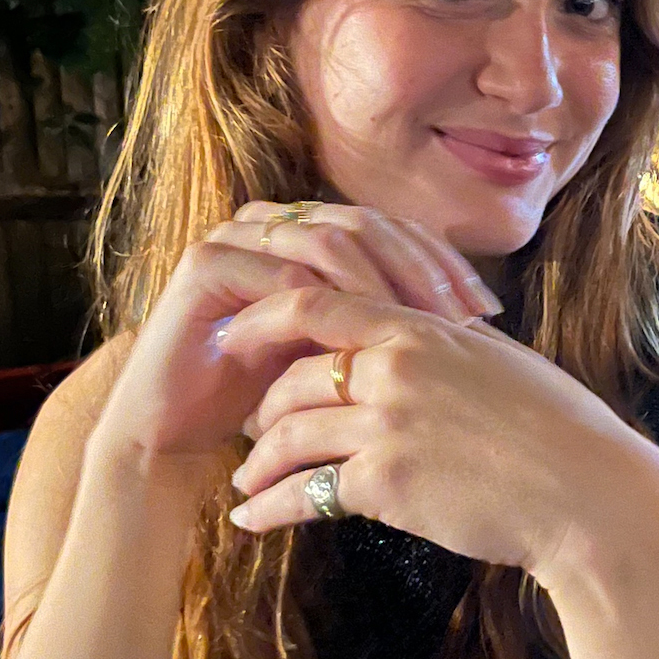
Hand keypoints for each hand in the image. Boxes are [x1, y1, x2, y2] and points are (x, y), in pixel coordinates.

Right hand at [90, 204, 500, 464]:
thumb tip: (476, 318)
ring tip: (425, 326)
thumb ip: (388, 321)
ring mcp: (234, 235)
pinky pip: (283, 274)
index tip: (485, 308)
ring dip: (386, 283)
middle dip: (421, 268)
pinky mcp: (205, 263)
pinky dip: (331, 305)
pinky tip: (368, 340)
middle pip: (365, 223)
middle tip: (464, 314)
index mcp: (303, 229)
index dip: (438, 261)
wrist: (174, 437)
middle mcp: (269, 221)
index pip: (388, 227)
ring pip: (330, 241)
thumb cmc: (263, 401)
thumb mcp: (340, 353)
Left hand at [219, 287, 658, 580]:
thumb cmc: (557, 427)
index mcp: (421, 327)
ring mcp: (388, 424)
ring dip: (258, 463)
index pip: (315, 302)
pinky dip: (270, 509)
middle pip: (293, 377)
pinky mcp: (387, 484)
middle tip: (247, 427)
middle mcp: (395, 367)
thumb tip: (419, 328)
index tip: (234, 336)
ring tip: (246, 484)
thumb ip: (444, 342)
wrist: (588, 490)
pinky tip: (251, 522)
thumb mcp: (496, 359)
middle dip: (258, 406)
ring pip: (290, 435)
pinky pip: (306, 493)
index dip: (261, 317)